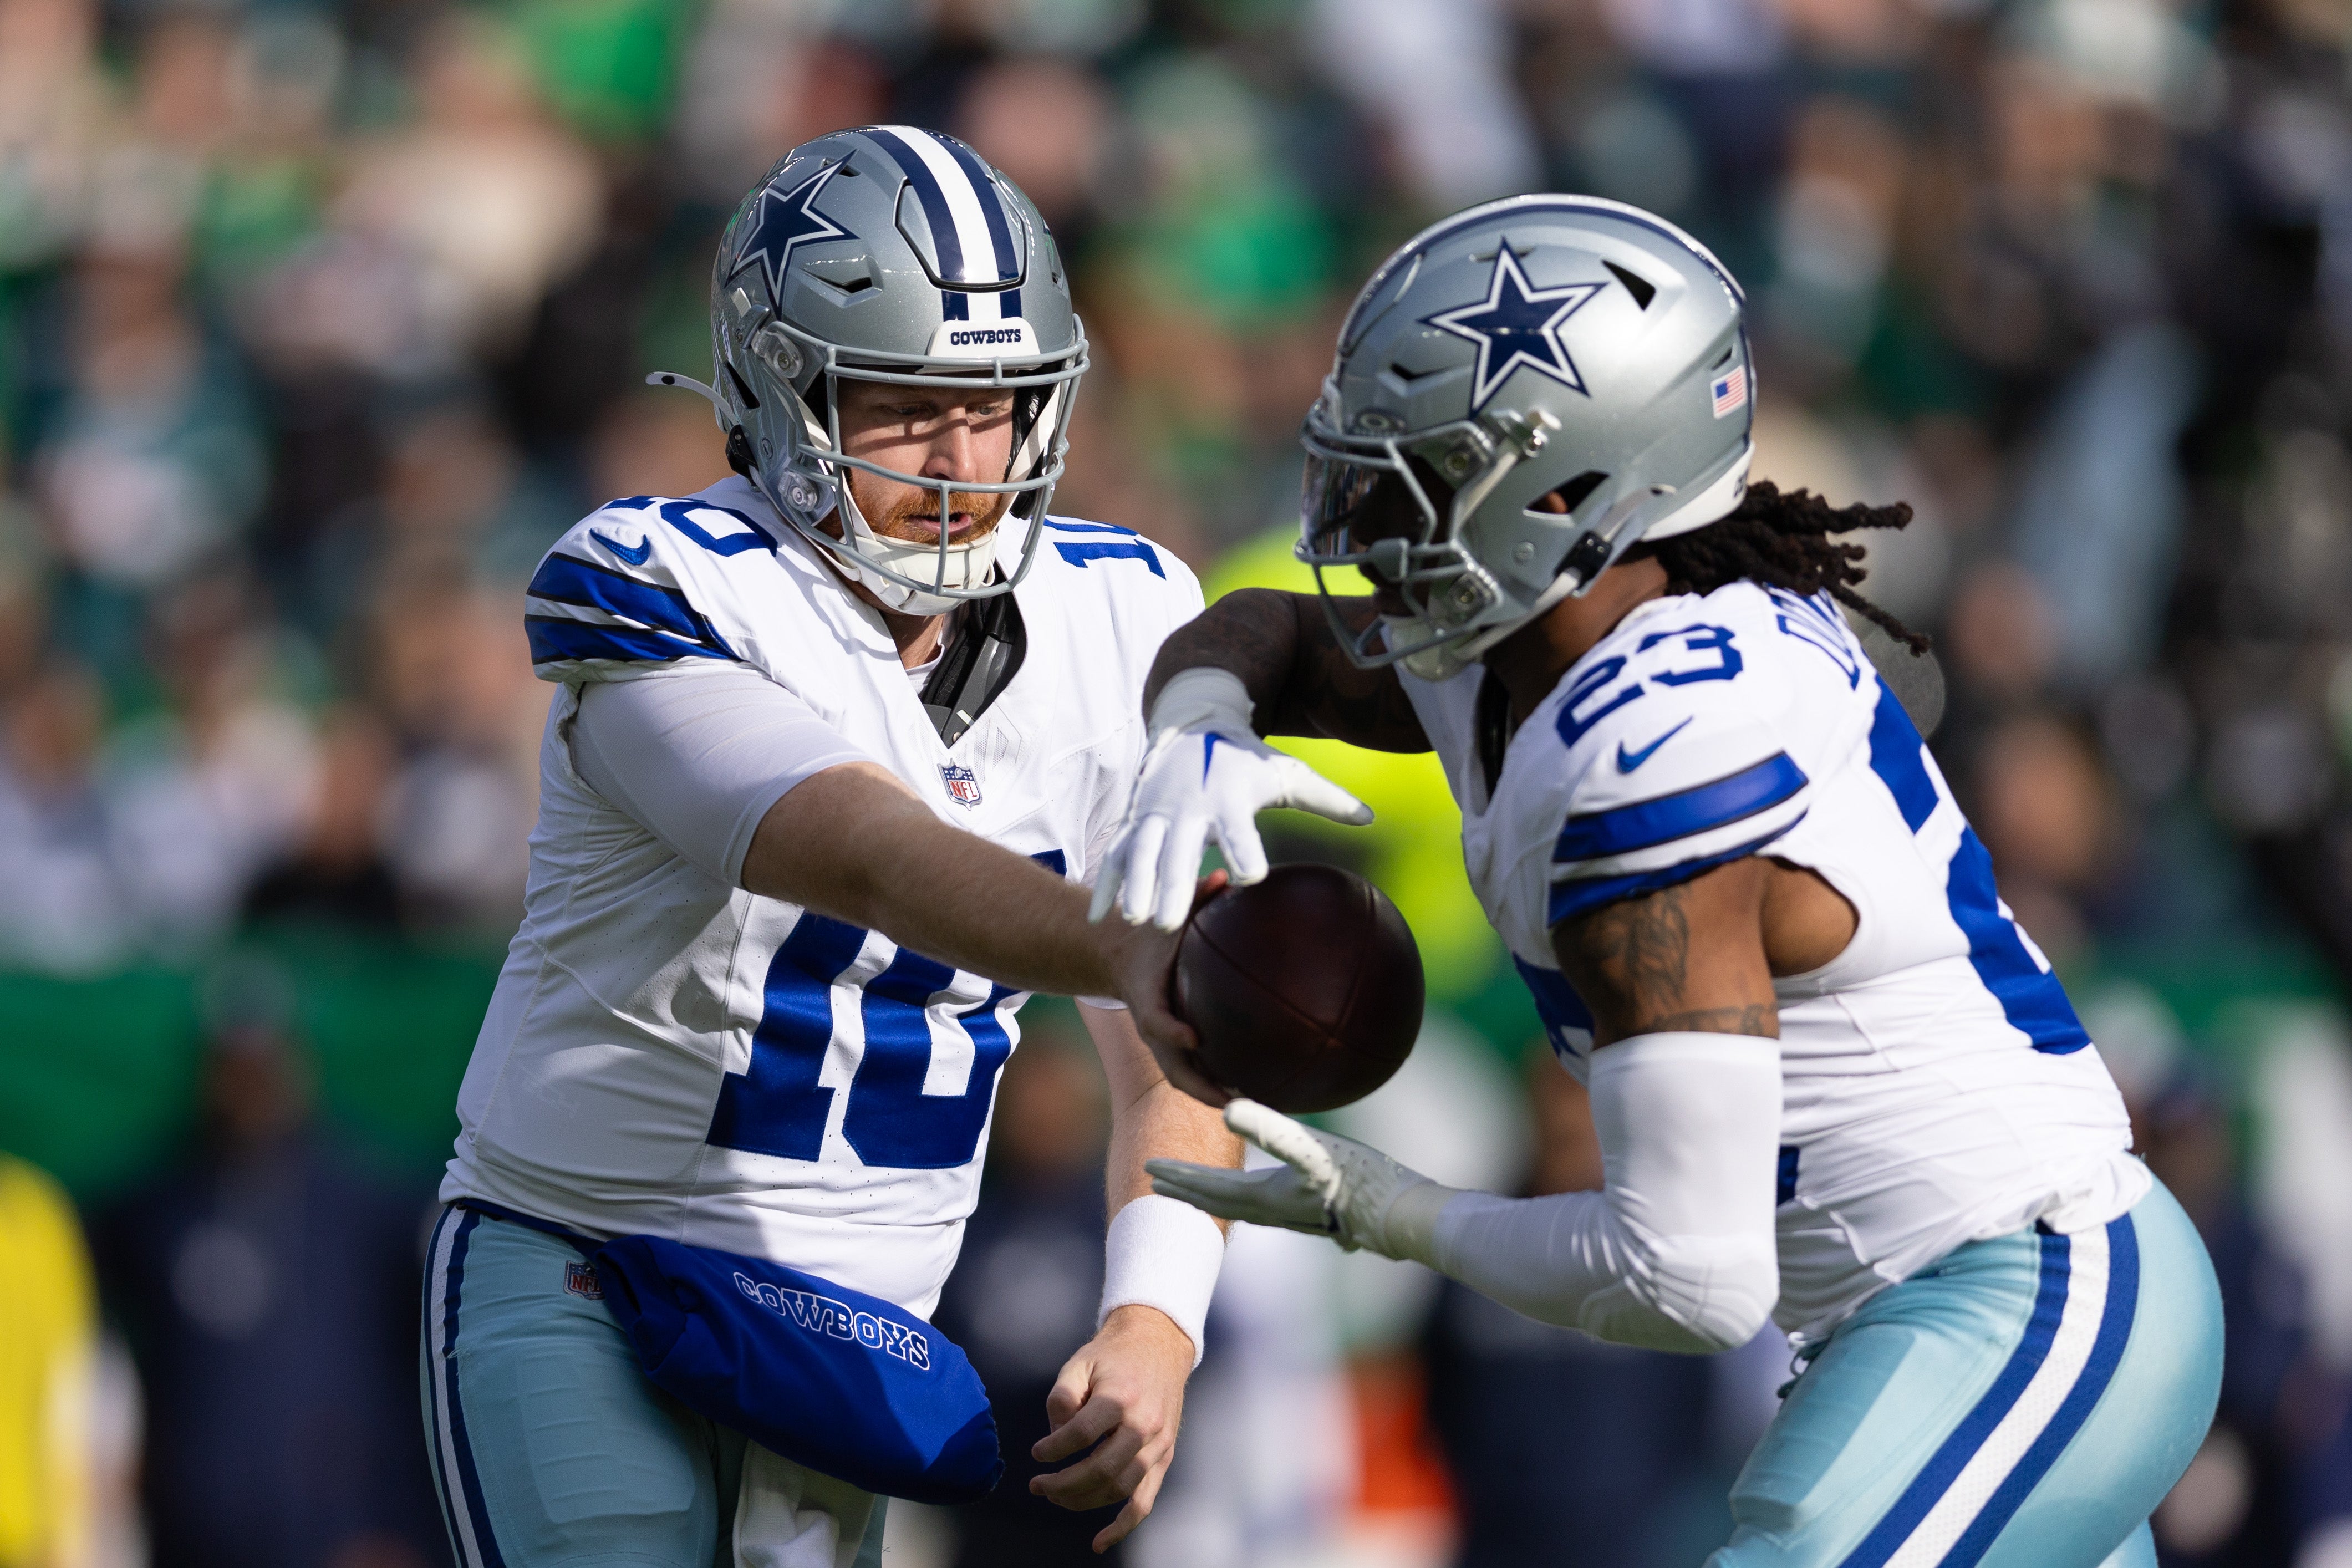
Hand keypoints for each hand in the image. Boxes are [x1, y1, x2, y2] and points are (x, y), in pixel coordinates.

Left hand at [1031, 1304, 1196, 1551]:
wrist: (1159, 1344)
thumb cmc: (1112, 1356)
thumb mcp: (1080, 1363)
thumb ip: (1062, 1397)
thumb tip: (1056, 1435)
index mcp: (1120, 1398)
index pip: (1080, 1435)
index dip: (1053, 1449)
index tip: (1037, 1453)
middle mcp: (1144, 1425)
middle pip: (1099, 1469)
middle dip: (1061, 1484)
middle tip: (1037, 1485)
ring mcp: (1158, 1445)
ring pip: (1118, 1489)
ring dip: (1082, 1500)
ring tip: (1055, 1496)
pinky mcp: (1164, 1458)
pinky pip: (1145, 1501)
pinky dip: (1122, 1526)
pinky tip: (1099, 1542)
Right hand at [1090, 725, 1369, 930]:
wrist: (1194, 723)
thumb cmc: (1246, 760)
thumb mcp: (1286, 773)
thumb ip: (1327, 799)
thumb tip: (1371, 817)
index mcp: (1228, 797)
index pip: (1239, 828)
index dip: (1244, 850)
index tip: (1251, 877)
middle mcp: (1188, 805)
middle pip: (1178, 848)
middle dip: (1172, 883)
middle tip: (1170, 923)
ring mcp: (1155, 812)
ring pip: (1140, 851)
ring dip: (1134, 886)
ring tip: (1135, 921)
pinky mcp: (1134, 818)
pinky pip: (1116, 853)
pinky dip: (1106, 884)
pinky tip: (1100, 919)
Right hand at [1100, 870, 1232, 1105]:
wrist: (1118, 955)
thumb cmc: (1151, 933)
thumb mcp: (1167, 913)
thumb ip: (1196, 895)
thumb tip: (1224, 876)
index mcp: (1147, 997)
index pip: (1156, 1020)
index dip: (1171, 1031)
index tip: (1193, 1037)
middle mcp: (1154, 1026)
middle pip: (1173, 1068)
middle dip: (1200, 1087)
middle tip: (1234, 1098)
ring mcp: (1162, 1042)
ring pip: (1183, 1079)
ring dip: (1212, 1095)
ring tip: (1252, 1106)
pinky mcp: (1173, 1047)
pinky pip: (1194, 1072)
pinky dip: (1217, 1084)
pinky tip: (1254, 1089)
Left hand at [1146, 1099, 1446, 1261]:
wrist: (1408, 1219)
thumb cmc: (1364, 1183)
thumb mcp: (1314, 1150)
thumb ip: (1270, 1130)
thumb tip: (1227, 1108)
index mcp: (1268, 1197)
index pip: (1210, 1188)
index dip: (1178, 1177)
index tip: (1148, 1170)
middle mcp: (1279, 1212)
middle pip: (1220, 1201)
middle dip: (1187, 1190)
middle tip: (1155, 1182)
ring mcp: (1302, 1218)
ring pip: (1247, 1207)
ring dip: (1217, 1198)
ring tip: (1203, 1190)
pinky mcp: (1326, 1216)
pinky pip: (1277, 1207)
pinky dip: (1259, 1199)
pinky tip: (1277, 1195)